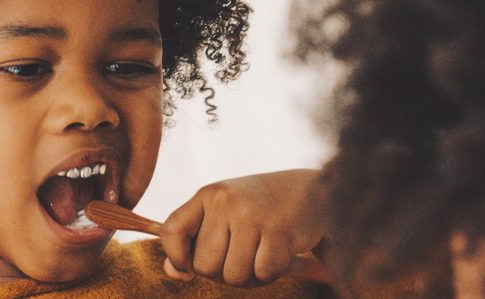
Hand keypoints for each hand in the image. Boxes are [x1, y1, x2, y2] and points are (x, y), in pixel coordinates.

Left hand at [160, 169, 326, 286]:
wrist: (312, 191)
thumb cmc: (260, 209)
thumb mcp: (223, 214)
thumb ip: (194, 240)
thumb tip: (174, 271)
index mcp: (208, 195)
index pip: (171, 232)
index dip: (177, 258)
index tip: (190, 268)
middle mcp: (226, 201)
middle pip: (204, 266)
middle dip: (222, 273)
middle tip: (241, 259)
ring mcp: (252, 215)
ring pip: (233, 275)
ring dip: (249, 277)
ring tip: (260, 257)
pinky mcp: (279, 230)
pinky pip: (262, 273)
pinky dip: (270, 273)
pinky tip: (278, 256)